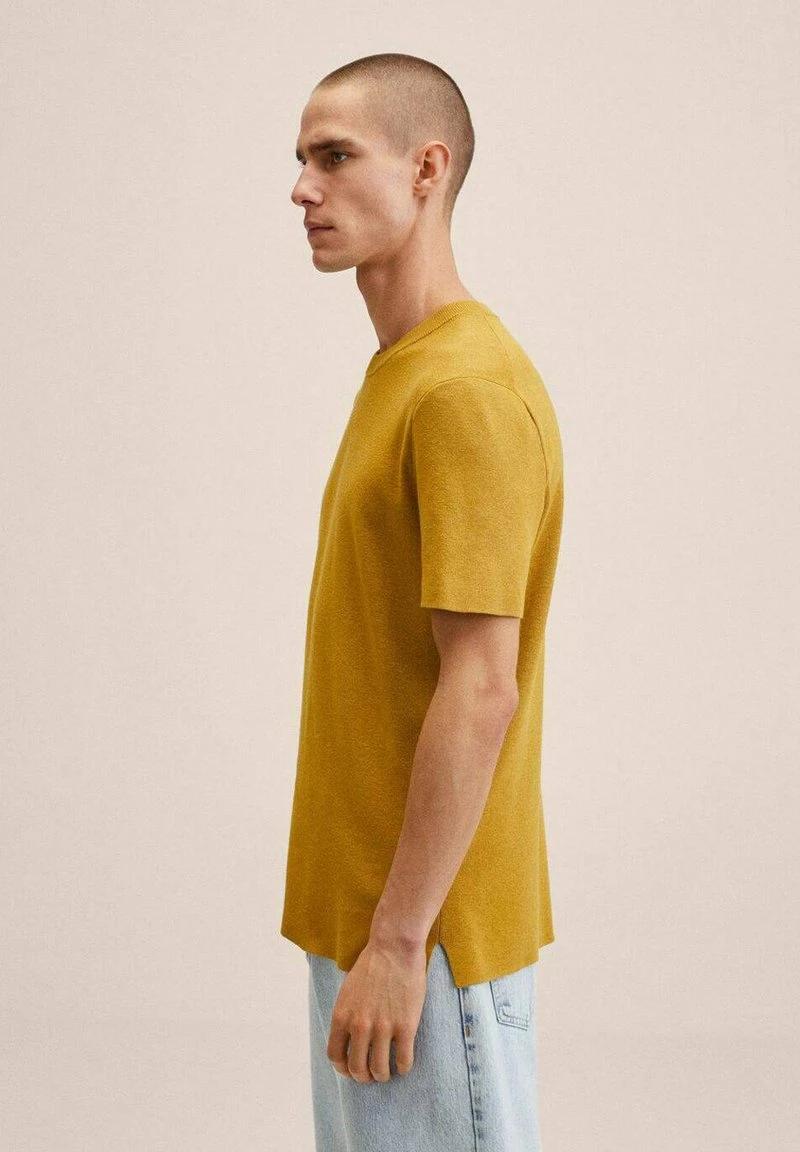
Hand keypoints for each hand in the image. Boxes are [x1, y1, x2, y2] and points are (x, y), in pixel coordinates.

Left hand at [327, 936, 427, 1082]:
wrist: (394, 947)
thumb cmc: (372, 966)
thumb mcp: (347, 992)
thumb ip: (346, 1016)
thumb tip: (348, 1041)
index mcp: (342, 1016)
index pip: (335, 1056)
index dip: (343, 1068)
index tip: (351, 1069)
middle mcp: (359, 1026)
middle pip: (357, 1068)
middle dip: (364, 1077)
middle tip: (372, 1075)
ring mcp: (383, 1027)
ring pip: (380, 1070)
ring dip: (383, 1076)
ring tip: (388, 1072)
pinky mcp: (405, 1026)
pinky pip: (403, 1060)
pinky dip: (403, 1068)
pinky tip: (403, 1064)